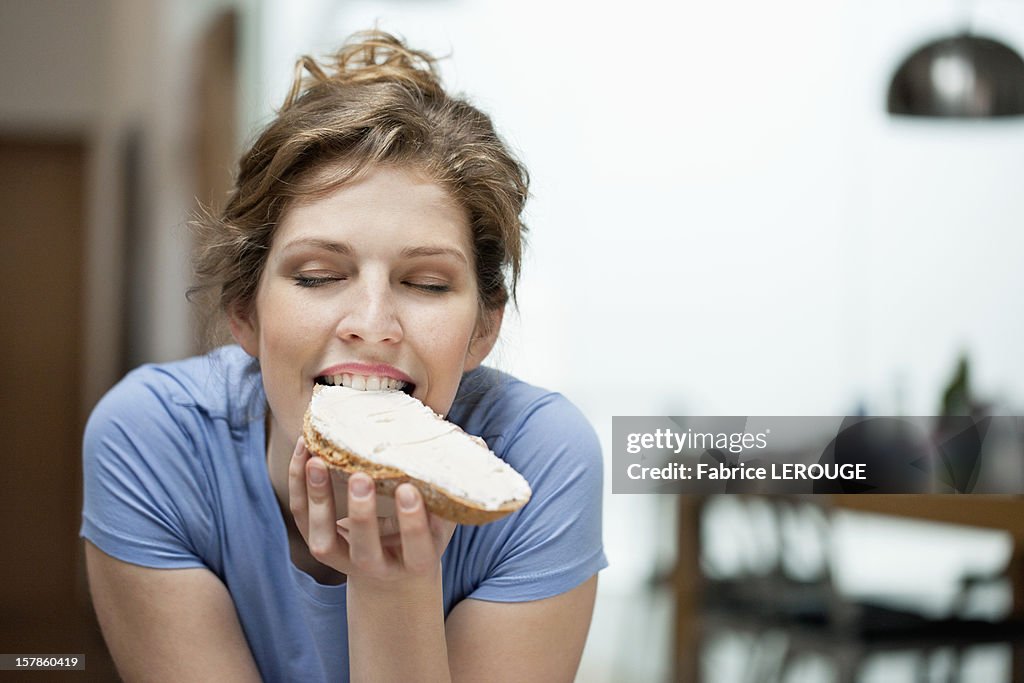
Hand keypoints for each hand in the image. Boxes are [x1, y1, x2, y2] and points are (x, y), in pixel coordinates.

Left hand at [287, 436, 455, 582]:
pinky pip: (302, 517)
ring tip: (318, 459)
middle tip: (361, 476)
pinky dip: (300, 485)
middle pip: (365, 548)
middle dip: (362, 513)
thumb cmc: (424, 535)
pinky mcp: (320, 542)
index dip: (413, 524)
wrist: (392, 574)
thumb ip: (456, 485)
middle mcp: (378, 567)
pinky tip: (305, 453)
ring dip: (319, 498)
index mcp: (416, 562)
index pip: (417, 550)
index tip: (410, 490)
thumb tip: (477, 443)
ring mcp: (345, 559)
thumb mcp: (444, 519)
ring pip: (324, 537)